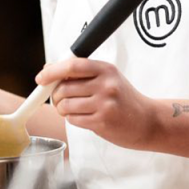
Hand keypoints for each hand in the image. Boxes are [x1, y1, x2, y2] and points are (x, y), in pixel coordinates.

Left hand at [36, 57, 156, 149]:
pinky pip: (73, 119)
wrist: (147, 121)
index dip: (53, 71)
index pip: (72, 66)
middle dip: (56, 95)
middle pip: (64, 88)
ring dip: (62, 109)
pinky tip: (82, 117)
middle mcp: (106, 85)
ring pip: (66, 105)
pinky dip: (72, 119)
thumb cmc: (124, 99)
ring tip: (71, 109)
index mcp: (106, 69)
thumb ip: (82, 73)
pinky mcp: (102, 122)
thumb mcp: (108, 78)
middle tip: (60, 99)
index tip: (41, 78)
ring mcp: (105, 104)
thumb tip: (49, 69)